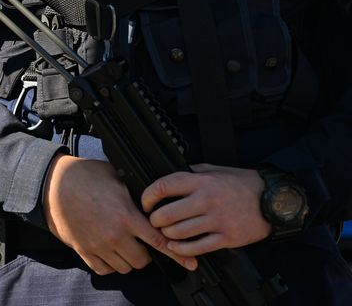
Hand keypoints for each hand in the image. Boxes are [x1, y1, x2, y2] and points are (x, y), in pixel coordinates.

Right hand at [43, 154, 196, 274]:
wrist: (53, 184)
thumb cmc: (84, 176)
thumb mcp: (117, 178)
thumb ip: (136, 194)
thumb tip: (154, 198)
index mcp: (126, 216)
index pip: (158, 240)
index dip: (177, 254)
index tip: (190, 263)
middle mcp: (114, 235)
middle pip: (143, 260)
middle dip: (146, 253)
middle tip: (140, 241)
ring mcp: (98, 245)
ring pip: (125, 267)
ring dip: (128, 259)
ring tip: (124, 245)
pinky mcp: (83, 250)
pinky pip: (104, 269)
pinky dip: (110, 264)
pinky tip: (109, 251)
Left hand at [142, 164, 270, 257]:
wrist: (273, 200)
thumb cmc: (243, 184)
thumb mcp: (214, 170)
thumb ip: (191, 173)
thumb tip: (167, 176)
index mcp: (201, 182)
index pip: (163, 187)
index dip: (148, 196)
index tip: (145, 203)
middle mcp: (207, 200)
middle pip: (166, 214)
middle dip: (155, 220)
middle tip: (155, 220)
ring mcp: (217, 220)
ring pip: (179, 233)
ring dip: (167, 235)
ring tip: (166, 232)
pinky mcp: (226, 237)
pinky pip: (197, 247)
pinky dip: (181, 249)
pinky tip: (176, 246)